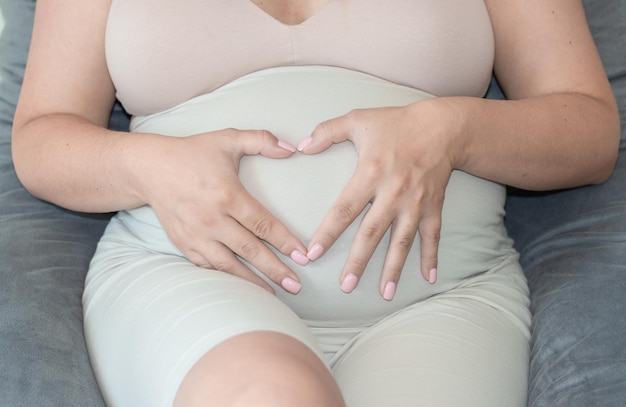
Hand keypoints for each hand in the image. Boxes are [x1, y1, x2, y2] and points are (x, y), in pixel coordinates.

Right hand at [144, 129, 308, 294]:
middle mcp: (212, 220)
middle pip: (250, 251)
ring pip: (229, 265)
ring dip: (253, 281)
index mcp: (227, 195)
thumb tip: (291, 148)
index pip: (263, 224)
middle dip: (275, 270)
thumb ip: (261, 140)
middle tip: (297, 285)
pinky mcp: (184, 244)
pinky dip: (226, 278)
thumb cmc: (192, 153)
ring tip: (275, 294)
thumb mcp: (227, 139)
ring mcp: (196, 235)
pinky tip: (243, 287)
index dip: (285, 241)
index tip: (303, 256)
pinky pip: (208, 267)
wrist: (149, 169)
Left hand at [297, 102, 455, 299]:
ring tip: (385, 293)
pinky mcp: (433, 206)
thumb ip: (327, 131)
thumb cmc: (396, 123)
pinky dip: (431, 257)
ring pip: (402, 241)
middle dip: (359, 261)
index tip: (312, 254)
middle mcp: (393, 193)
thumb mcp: (358, 119)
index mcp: (370, 174)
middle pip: (372, 233)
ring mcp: (415, 202)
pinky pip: (432, 236)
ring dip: (394, 268)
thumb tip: (301, 145)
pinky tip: (428, 278)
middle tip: (346, 287)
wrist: (442, 126)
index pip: (344, 210)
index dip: (327, 233)